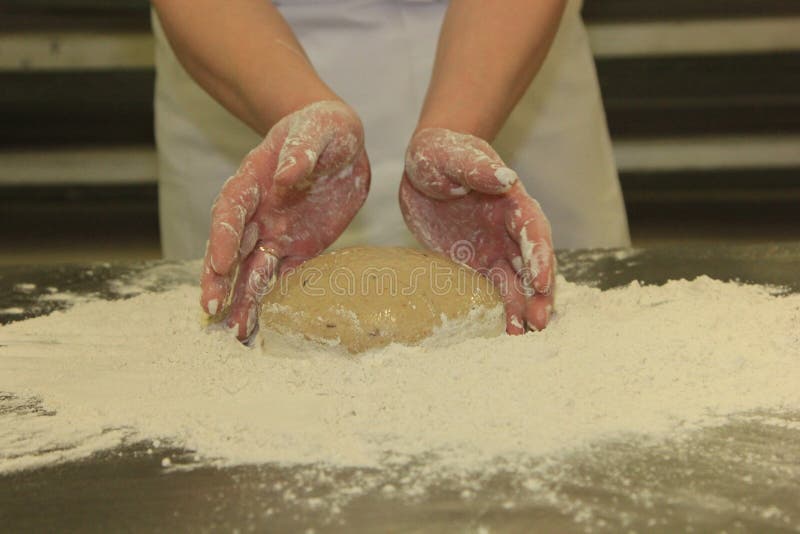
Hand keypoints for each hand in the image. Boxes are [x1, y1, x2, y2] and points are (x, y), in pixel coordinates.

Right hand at [200, 101, 369, 339]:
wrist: (342, 144)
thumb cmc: (324, 129)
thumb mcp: (318, 130)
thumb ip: (301, 151)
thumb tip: (284, 177)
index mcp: (254, 179)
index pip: (232, 209)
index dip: (223, 235)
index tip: (220, 261)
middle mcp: (258, 211)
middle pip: (231, 247)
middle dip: (220, 277)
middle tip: (212, 307)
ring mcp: (275, 232)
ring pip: (251, 268)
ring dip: (241, 297)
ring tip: (235, 330)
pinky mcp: (298, 248)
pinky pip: (281, 275)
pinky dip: (270, 298)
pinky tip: (261, 323)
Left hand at [399, 128, 554, 333]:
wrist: (421, 168)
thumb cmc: (441, 153)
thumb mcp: (453, 156)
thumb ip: (478, 168)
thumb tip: (507, 178)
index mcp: (511, 200)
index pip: (532, 229)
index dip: (540, 254)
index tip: (542, 279)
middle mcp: (510, 228)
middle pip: (534, 262)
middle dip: (539, 291)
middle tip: (539, 321)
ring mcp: (496, 247)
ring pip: (518, 281)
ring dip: (524, 307)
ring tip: (524, 334)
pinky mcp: (478, 262)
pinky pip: (494, 288)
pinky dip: (503, 309)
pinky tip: (506, 330)